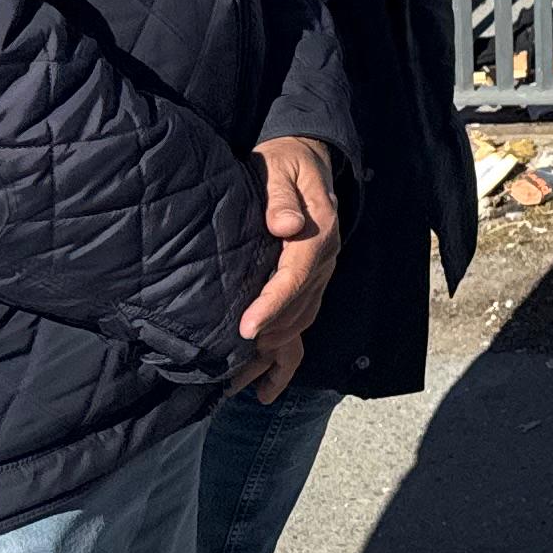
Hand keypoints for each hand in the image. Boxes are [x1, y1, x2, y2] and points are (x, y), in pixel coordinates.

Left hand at [234, 137, 342, 401]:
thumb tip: (286, 225)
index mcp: (319, 233)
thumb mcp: (280, 169)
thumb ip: (281, 198)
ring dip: (271, 355)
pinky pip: (302, 328)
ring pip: (300, 324)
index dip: (272, 304)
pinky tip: (263, 391)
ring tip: (235, 382)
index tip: (246, 327)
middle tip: (228, 363)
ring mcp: (319, 277)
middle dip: (267, 337)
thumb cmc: (285, 164)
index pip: (297, 276)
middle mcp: (324, 261)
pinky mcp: (309, 287)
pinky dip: (284, 363)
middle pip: (299, 309)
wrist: (307, 161)